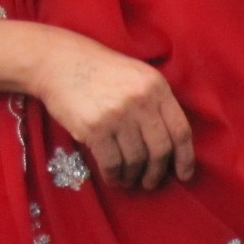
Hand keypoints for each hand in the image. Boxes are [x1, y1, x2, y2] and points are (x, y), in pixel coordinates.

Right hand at [33, 29, 194, 189]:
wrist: (58, 61)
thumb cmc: (100, 72)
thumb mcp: (136, 77)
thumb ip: (155, 104)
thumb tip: (170, 146)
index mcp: (157, 87)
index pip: (181, 130)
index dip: (185, 158)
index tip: (183, 175)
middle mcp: (141, 100)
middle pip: (160, 150)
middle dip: (156, 173)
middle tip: (150, 182)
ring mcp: (118, 114)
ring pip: (136, 160)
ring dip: (133, 176)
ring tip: (128, 180)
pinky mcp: (95, 127)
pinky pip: (112, 163)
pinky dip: (114, 176)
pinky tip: (113, 178)